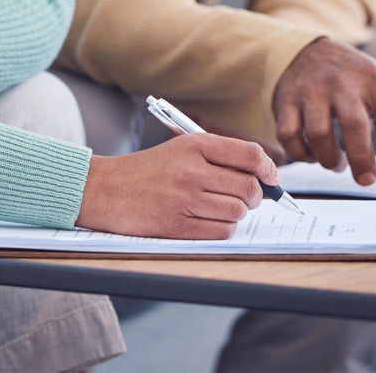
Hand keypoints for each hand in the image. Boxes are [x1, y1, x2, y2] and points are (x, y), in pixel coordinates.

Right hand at [76, 134, 277, 238]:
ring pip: (238, 211)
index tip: (271, 177)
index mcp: (195, 145)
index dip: (268, 168)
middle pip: (249, 187)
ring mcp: (185, 199)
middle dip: (254, 195)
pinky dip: (222, 229)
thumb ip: (219, 157)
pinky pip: (221, 231)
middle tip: (246, 197)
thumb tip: (263, 176)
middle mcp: (192, 170)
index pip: (250, 154)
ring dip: (236, 213)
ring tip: (219, 207)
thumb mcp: (180, 149)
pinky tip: (208, 220)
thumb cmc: (147, 170)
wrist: (104, 189)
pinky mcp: (177, 226)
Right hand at [272, 37, 375, 184]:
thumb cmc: (349, 78)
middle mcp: (341, 82)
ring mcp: (310, 90)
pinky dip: (300, 154)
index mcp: (371, 79)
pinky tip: (311, 155)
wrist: (305, 49)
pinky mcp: (285, 100)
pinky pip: (289, 135)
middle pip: (354, 124)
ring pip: (318, 134)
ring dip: (330, 159)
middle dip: (362, 159)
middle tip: (366, 179)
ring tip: (338, 163)